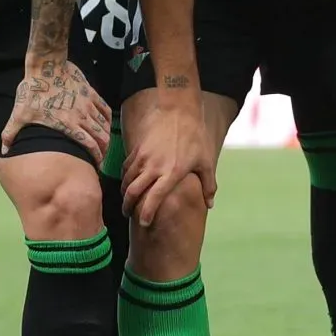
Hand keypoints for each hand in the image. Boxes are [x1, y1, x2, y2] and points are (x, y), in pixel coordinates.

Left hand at [1, 55, 111, 160]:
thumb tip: (3, 151)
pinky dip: (107, 120)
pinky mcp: (91, 93)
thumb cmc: (33, 90)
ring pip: (104, 125)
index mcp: (68, 125)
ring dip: (106, 136)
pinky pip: (105, 109)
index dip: (95, 157)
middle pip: (101, 138)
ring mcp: (88, 104)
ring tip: (104, 144)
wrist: (46, 65)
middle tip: (100, 157)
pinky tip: (105, 124)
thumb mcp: (20, 114)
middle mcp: (82, 116)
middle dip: (103, 150)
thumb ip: (10, 134)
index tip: (95, 165)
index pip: (89, 145)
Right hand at [121, 84, 219, 225]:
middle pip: (133, 193)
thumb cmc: (195, 137)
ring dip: (125, 193)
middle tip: (128, 214)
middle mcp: (154, 167)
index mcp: (171, 173)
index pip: (154, 199)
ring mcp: (143, 158)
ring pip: (127, 181)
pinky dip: (125, 178)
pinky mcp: (137, 149)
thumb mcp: (206, 161)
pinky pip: (126, 168)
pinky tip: (129, 182)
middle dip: (128, 207)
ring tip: (127, 201)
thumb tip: (210, 205)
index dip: (146, 214)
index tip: (143, 224)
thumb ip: (208, 185)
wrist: (179, 110)